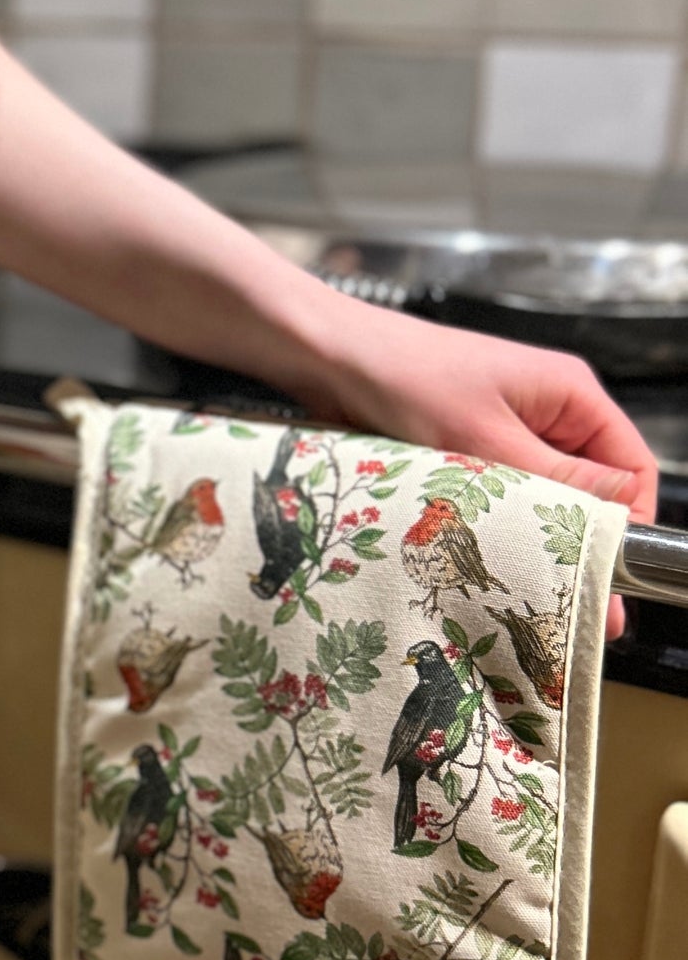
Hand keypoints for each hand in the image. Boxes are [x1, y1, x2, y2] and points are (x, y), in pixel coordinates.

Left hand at [288, 291, 656, 632]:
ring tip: (529, 586)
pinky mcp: (470, 446)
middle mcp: (547, 410)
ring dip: (535, 534)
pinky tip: (488, 557)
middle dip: (582, 541)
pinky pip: (502, 493)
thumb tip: (622, 513)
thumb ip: (557, 481)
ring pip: (544, 496)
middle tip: (571, 602)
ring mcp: (508, 429)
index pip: (632, 467)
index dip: (629, 522)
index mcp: (570, 393)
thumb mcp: (486, 438)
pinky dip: (499, 523)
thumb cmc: (403, 377)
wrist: (327, 357)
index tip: (613, 575)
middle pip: (592, 487)